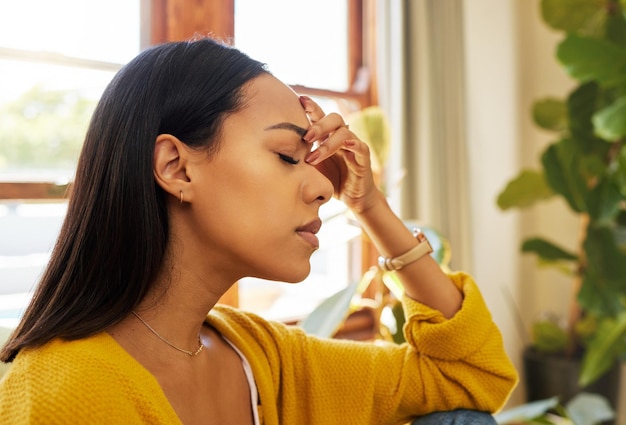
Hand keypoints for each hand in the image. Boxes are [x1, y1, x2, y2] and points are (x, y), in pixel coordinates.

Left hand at [300, 96, 379, 212]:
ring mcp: (353, 145)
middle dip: (319, 125)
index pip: (319, 116)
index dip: (311, 106)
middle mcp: (340, 136)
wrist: (352, 198)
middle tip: (306, 137)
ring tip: (314, 158)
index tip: (299, 100)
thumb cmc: (329, 179)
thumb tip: (273, 151)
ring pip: (344, 132)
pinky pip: (361, 146)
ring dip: (327, 144)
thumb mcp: (310, 168)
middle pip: (333, 118)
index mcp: (327, 135)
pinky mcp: (363, 157)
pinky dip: (354, 143)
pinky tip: (346, 145)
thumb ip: (298, 157)